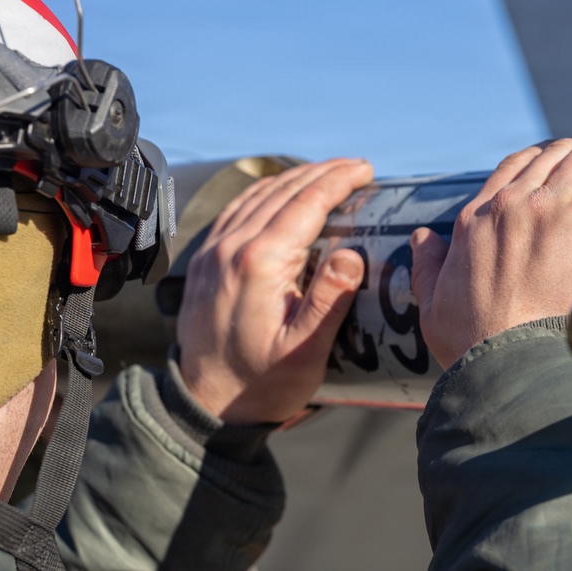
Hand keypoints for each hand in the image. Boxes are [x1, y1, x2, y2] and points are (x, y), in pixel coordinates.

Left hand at [177, 158, 373, 423]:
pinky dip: (266, 192)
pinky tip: (282, 193)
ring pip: (258, 195)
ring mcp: (214, 250)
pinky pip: (237, 209)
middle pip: (283, 191)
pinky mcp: (206, 260)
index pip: (306, 204)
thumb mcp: (305, 351)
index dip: (339, 181)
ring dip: (295, 178)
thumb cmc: (262, 383)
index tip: (365, 170)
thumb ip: (329, 300)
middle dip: (323, 172)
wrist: (205, 403)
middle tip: (356, 167)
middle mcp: (232, 247)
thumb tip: (351, 254)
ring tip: (327, 174)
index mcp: (260, 262)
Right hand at [410, 132, 571, 368]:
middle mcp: (513, 203)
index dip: (544, 161)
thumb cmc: (477, 348)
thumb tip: (423, 239)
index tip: (565, 168)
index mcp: (476, 221)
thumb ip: (428, 269)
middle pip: (555, 154)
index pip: (515, 168)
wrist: (515, 367)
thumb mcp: (433, 308)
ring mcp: (553, 204)